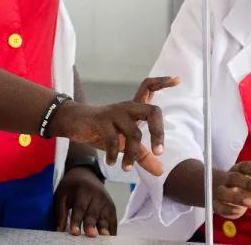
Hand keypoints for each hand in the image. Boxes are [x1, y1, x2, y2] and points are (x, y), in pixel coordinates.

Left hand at [55, 167, 116, 236]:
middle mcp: (97, 196)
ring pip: (105, 217)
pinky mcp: (112, 207)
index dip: (77, 220)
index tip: (74, 232)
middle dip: (92, 225)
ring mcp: (106, 201)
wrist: (86, 173)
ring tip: (103, 238)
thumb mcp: (62, 195)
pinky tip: (109, 238)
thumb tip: (59, 231)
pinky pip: (113, 220)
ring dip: (104, 228)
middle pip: (93, 213)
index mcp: (82, 191)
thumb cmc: (71, 186)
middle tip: (90, 235)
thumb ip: (61, 212)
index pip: (79, 208)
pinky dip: (112, 229)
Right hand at [56, 77, 179, 176]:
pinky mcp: (100, 121)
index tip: (178, 79)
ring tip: (127, 169)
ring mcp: (114, 113)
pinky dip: (114, 154)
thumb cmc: (103, 131)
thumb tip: (161, 171)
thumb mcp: (124, 144)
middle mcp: (127, 107)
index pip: (150, 88)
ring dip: (132, 155)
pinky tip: (112, 162)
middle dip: (158, 132)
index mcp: (134, 108)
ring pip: (133, 133)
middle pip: (152, 111)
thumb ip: (143, 156)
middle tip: (158, 152)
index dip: (163, 82)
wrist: (73, 123)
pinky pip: (113, 139)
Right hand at [213, 161, 250, 218]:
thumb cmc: (244, 186)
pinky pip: (218, 206)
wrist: (219, 191)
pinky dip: (228, 209)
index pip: (245, 166)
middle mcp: (228, 178)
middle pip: (234, 177)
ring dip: (237, 197)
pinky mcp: (216, 204)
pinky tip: (239, 211)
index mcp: (238, 170)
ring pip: (224, 192)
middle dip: (248, 184)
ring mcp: (220, 191)